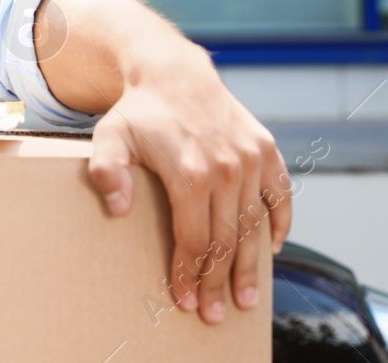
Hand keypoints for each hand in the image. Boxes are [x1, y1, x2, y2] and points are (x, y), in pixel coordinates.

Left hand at [32, 0, 291, 325]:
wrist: (174, 73)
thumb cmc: (140, 112)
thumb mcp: (109, 137)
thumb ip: (106, 171)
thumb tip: (117, 209)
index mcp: (191, 172)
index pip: (194, 238)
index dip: (189, 273)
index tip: (185, 299)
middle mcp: (228, 168)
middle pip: (226, 240)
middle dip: (220, 282)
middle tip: (215, 314)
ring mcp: (250, 159)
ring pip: (254, 225)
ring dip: (252, 266)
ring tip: (248, 298)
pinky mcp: (266, 150)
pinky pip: (281, 195)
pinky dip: (281, 223)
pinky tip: (273, 248)